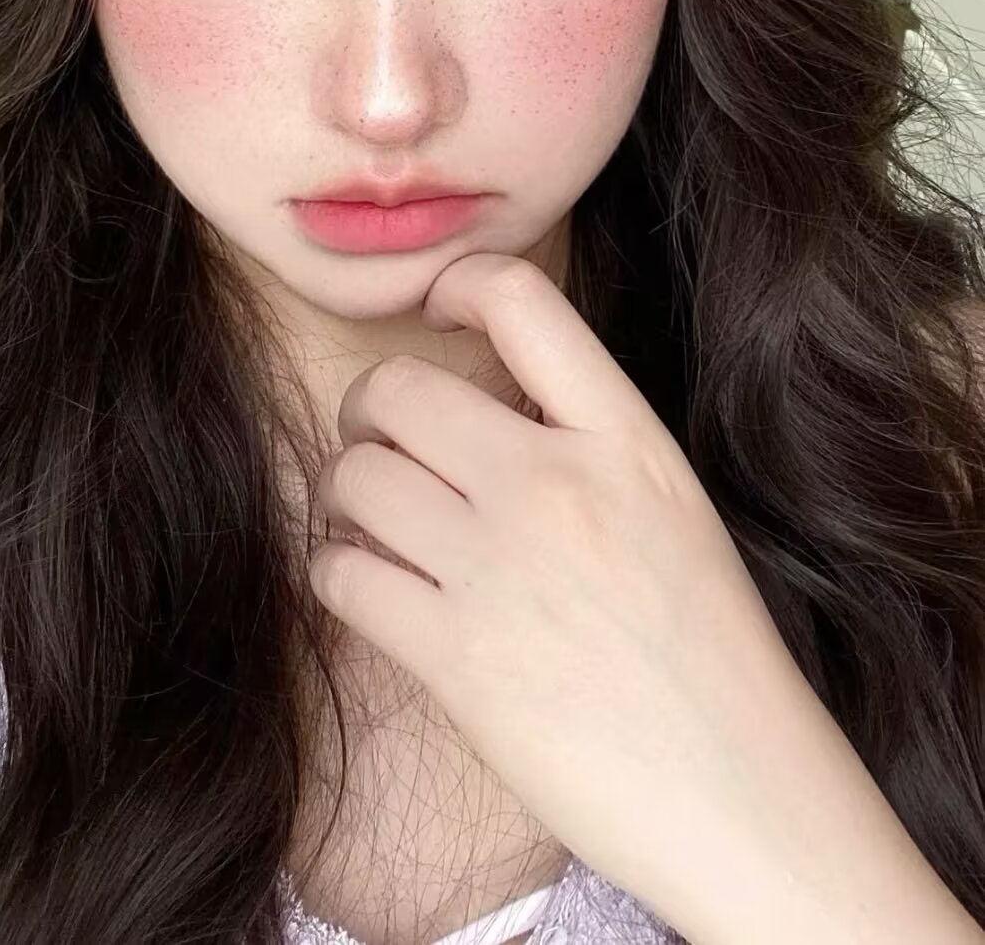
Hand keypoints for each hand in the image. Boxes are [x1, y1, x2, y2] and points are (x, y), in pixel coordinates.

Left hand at [305, 252, 877, 936]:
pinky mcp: (454, 657)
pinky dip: (338, 573)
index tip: (437, 312)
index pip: (519, 299)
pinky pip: (340, 574)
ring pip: (354, 477)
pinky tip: (369, 586)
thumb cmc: (713, 657)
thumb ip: (585, 441)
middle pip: (399, 388)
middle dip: (369, 411)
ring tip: (374, 521)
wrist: (744, 798)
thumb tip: (483, 406)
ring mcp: (500, 568)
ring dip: (347, 494)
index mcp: (626, 440)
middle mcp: (556, 485)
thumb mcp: (671, 507)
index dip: (455, 284)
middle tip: (382, 442)